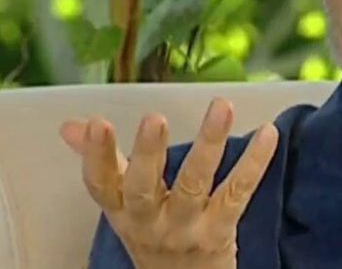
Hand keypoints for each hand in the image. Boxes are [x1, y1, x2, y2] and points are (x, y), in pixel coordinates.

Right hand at [59, 98, 278, 268]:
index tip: (96, 124)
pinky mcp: (220, 231)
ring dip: (209, 143)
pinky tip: (268, 133)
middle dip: (147, 153)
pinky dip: (254, 161)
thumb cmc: (155, 235)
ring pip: (195, 184)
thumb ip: (105, 164)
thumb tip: (72, 125)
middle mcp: (150, 223)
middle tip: (154, 118)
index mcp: (123, 212)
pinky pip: (238, 192)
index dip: (96, 156)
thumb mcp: (125, 207)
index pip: (102, 185)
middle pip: (144, 188)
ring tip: (222, 107)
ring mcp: (186, 228)